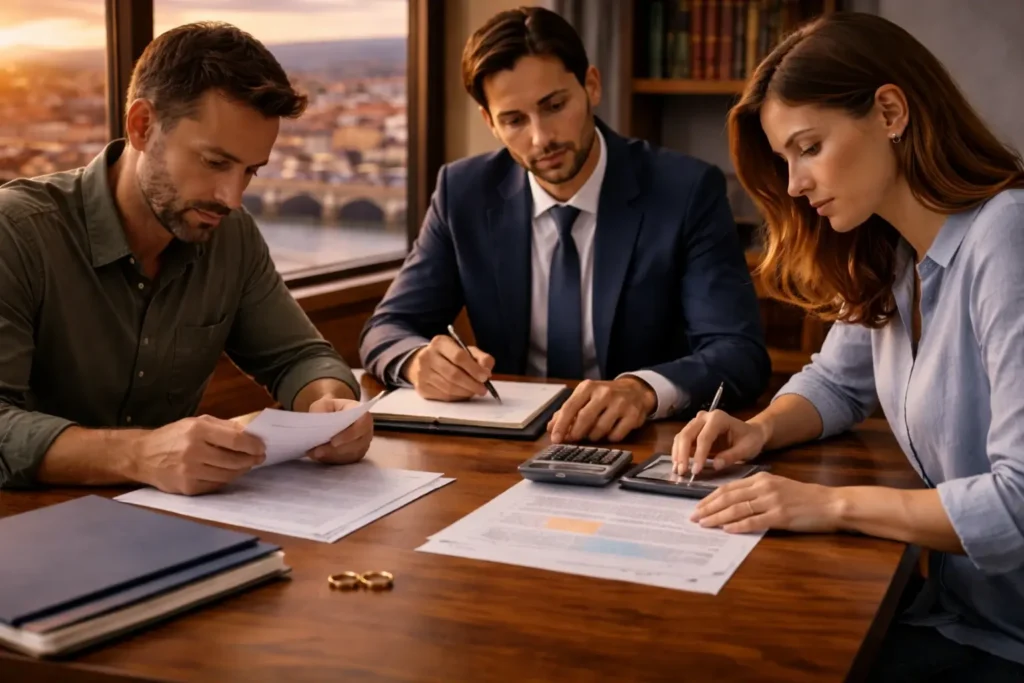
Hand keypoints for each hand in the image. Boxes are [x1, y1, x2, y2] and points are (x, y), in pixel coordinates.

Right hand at [135, 415, 265, 495]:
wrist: (142, 456)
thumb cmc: (173, 436)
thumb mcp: (196, 423)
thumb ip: (223, 427)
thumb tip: (250, 433)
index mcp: (197, 431)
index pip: (235, 440)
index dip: (252, 445)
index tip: (262, 447)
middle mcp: (193, 452)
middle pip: (234, 460)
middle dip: (251, 459)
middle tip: (258, 458)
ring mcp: (190, 472)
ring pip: (227, 474)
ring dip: (241, 470)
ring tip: (246, 464)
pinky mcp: (188, 488)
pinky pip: (216, 485)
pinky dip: (226, 479)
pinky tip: (229, 472)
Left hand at [305, 397, 373, 464]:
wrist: (331, 417)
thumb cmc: (329, 409)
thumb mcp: (323, 405)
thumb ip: (321, 412)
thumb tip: (320, 427)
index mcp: (360, 412)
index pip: (363, 423)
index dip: (350, 434)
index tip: (333, 441)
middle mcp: (366, 429)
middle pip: (357, 443)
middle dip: (336, 449)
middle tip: (317, 451)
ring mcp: (363, 443)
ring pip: (352, 454)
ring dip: (333, 456)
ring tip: (315, 454)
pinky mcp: (357, 454)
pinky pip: (348, 460)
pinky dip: (333, 460)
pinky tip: (320, 457)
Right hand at [404, 335, 495, 401]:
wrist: (426, 361)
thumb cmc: (450, 356)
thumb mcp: (467, 350)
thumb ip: (481, 358)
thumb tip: (487, 371)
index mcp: (440, 343)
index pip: (458, 356)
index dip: (474, 369)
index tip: (485, 377)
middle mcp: (427, 356)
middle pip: (453, 374)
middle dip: (471, 384)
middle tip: (483, 389)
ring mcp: (422, 372)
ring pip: (448, 387)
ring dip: (465, 392)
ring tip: (474, 391)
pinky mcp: (421, 387)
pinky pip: (443, 396)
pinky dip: (457, 397)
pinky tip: (463, 393)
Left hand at [547, 378, 655, 443]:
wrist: (635, 390)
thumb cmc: (605, 395)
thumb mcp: (585, 397)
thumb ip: (567, 411)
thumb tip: (551, 427)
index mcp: (588, 387)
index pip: (570, 407)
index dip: (561, 425)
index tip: (555, 439)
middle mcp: (604, 393)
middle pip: (585, 418)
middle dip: (576, 433)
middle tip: (574, 439)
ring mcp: (620, 403)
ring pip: (600, 429)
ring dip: (593, 436)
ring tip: (594, 433)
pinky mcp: (633, 415)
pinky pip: (616, 435)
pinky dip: (610, 438)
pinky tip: (610, 432)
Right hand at [672, 409, 768, 477]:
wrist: (750, 433)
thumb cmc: (750, 439)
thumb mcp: (747, 449)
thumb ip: (731, 456)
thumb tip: (715, 465)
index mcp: (718, 418)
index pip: (704, 437)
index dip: (699, 454)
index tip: (696, 471)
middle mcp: (704, 417)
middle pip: (687, 434)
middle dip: (683, 454)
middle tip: (682, 472)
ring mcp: (697, 422)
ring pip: (681, 436)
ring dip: (678, 454)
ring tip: (678, 470)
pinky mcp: (693, 430)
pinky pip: (681, 440)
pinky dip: (678, 452)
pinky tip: (678, 465)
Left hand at [690, 472, 843, 533]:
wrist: (830, 503)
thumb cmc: (804, 497)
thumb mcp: (778, 486)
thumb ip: (757, 491)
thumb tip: (733, 503)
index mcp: (761, 478)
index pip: (729, 488)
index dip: (710, 497)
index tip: (697, 506)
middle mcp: (764, 487)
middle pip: (728, 497)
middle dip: (708, 508)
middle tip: (694, 517)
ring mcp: (772, 501)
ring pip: (737, 509)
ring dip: (717, 517)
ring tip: (704, 524)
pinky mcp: (780, 516)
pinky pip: (754, 521)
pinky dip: (738, 525)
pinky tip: (726, 529)